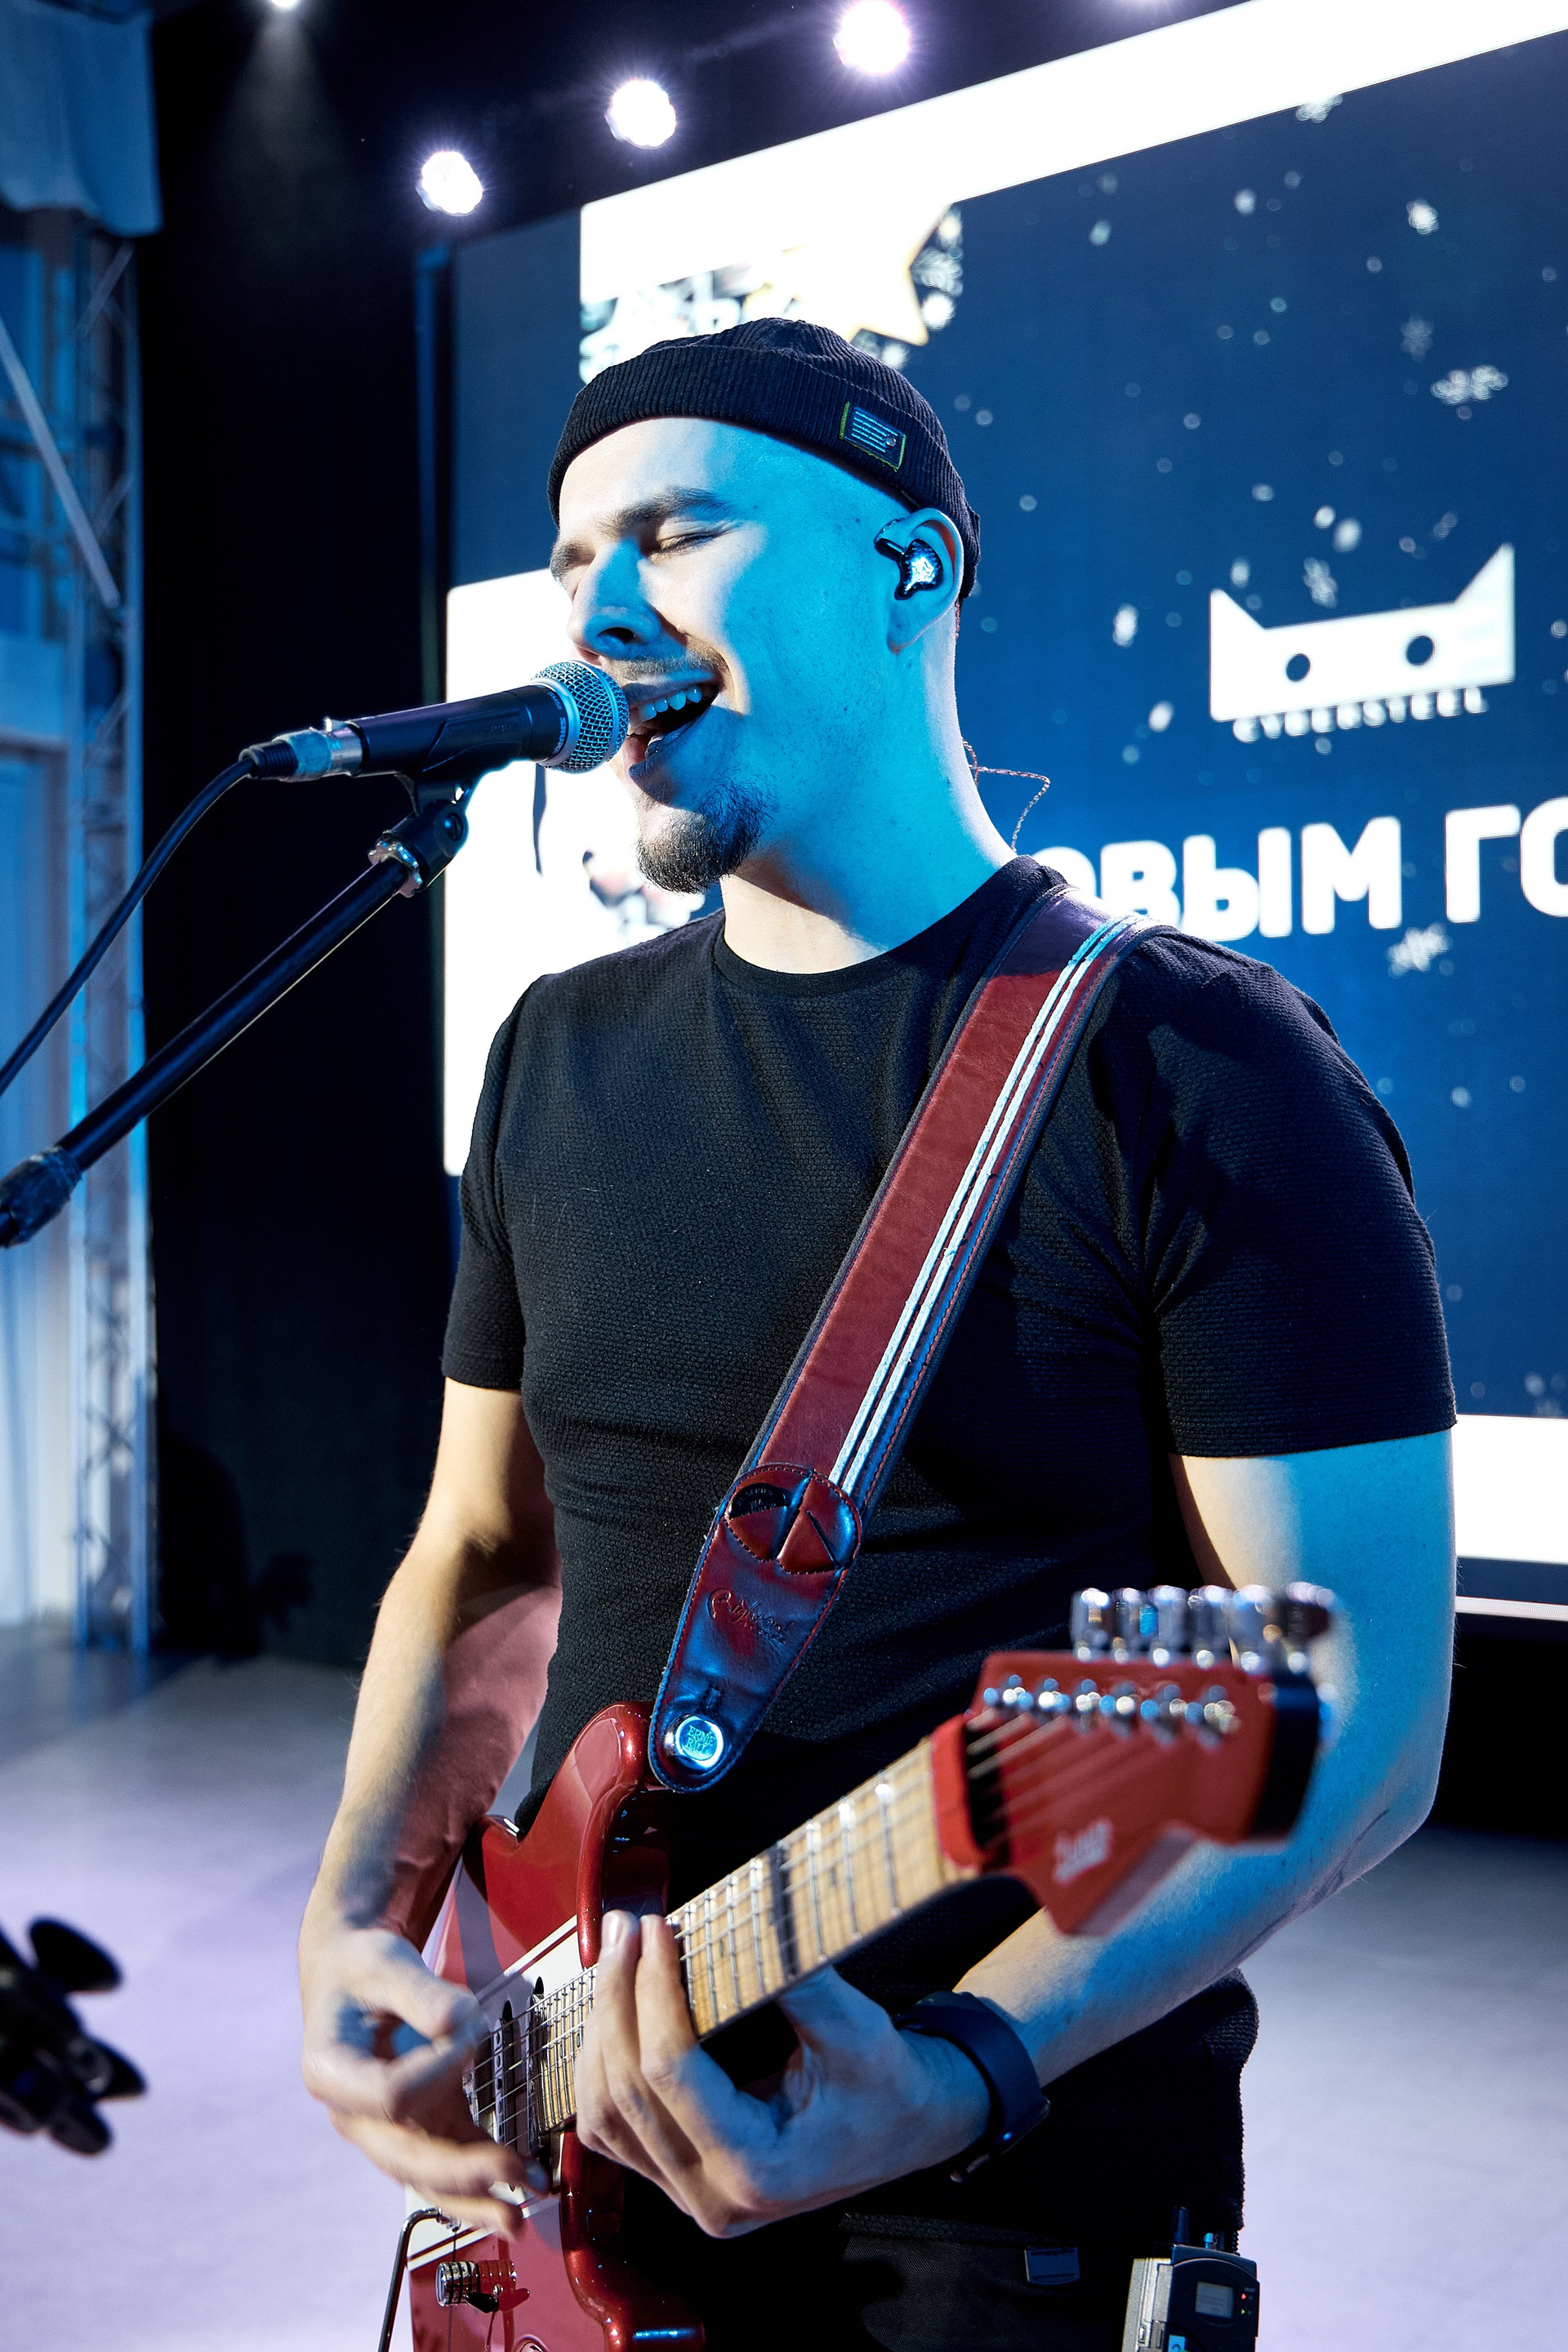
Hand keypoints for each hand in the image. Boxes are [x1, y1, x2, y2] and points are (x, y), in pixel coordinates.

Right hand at [300, 1924, 538, 2234]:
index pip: (389, 2094)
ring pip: (426, 2177)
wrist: (353, 1977)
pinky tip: (522, 2191)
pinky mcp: (419, 2125)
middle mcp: (354, 2113)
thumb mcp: (384, 1963)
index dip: (435, 2071)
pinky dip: (483, 2179)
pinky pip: (448, 2162)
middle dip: (461, 2171)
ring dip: (474, 2199)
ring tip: (518, 2219)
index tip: (468, 2034)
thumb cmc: (363, 1967)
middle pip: (406, 2156)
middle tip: (513, 2170)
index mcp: (331, 2071)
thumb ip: (419, 1991)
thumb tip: (457, 2024)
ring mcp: (386, 2127)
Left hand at [573, 1910, 991, 2237]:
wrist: (913, 2127)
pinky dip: (601, 2068)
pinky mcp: (681, 2179)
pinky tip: (613, 2011)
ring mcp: (692, 2197)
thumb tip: (745, 1915)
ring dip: (601, 2031)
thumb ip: (798, 1980)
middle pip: (628, 2091)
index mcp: (759, 2168)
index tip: (657, 1927)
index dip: (653, 1991)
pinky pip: (613, 2129)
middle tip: (627, 1927)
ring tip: (615, 1958)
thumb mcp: (858, 2029)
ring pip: (606, 2114)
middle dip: (618, 1998)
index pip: (672, 2072)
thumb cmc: (891, 2083)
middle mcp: (716, 2199)